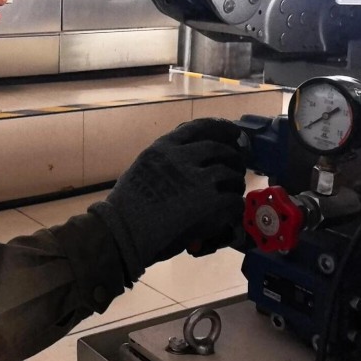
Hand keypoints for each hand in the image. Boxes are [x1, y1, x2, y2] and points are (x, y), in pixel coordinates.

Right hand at [91, 118, 246, 281]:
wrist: (123, 233)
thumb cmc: (124, 208)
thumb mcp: (141, 170)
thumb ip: (163, 163)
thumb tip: (184, 166)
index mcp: (163, 148)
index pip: (198, 128)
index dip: (220, 129)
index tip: (230, 133)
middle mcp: (182, 158)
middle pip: (219, 149)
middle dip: (231, 157)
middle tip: (236, 166)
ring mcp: (198, 180)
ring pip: (230, 174)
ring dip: (234, 182)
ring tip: (234, 190)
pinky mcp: (210, 203)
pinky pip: (233, 200)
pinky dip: (235, 206)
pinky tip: (231, 212)